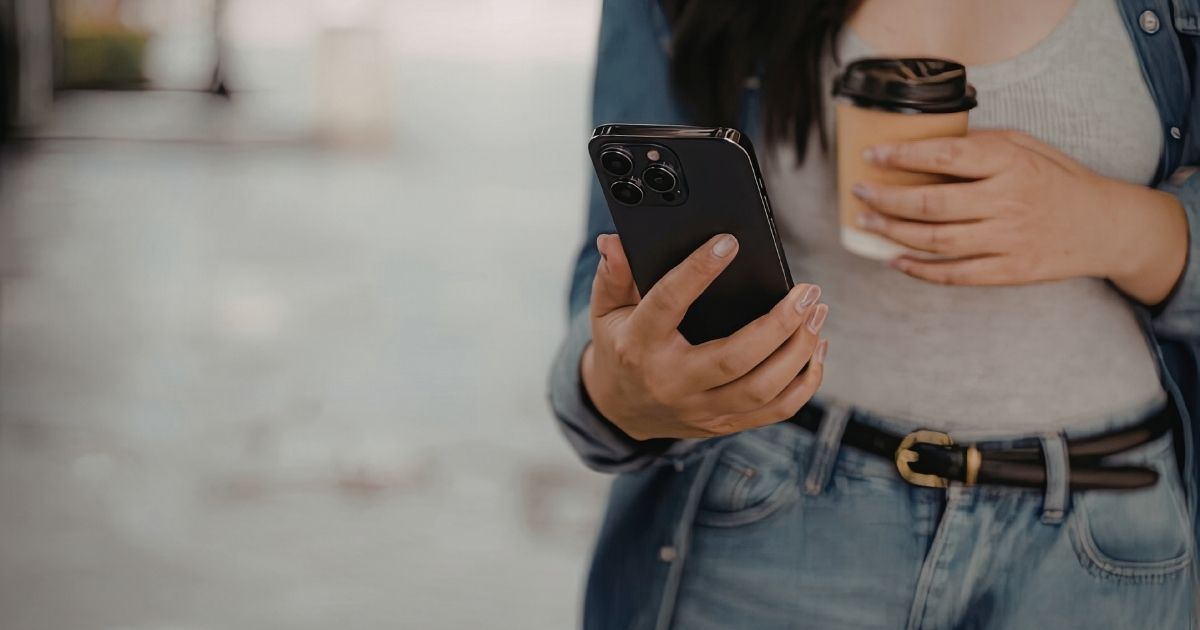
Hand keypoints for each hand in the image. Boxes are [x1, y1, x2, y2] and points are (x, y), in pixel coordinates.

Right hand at [581, 233, 828, 439]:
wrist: (621, 411)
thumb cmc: (621, 347)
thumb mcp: (606, 310)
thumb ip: (613, 274)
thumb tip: (614, 241)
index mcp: (640, 345)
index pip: (669, 303)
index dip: (698, 271)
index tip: (729, 243)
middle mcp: (672, 382)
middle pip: (734, 359)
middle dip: (779, 324)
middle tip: (807, 292)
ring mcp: (700, 409)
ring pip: (762, 389)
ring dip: (799, 351)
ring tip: (817, 314)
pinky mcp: (724, 424)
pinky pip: (776, 411)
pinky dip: (805, 382)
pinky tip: (815, 349)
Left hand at [851, 130, 1136, 286]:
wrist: (1105, 227)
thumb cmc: (1058, 180)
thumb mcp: (1026, 146)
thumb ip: (980, 144)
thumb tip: (927, 142)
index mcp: (1010, 163)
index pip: (944, 155)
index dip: (902, 155)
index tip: (872, 155)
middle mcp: (1007, 201)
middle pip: (930, 203)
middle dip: (886, 198)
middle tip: (860, 192)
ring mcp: (1008, 240)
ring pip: (935, 240)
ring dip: (893, 232)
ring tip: (867, 222)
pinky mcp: (1009, 272)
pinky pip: (953, 274)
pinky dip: (918, 269)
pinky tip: (893, 260)